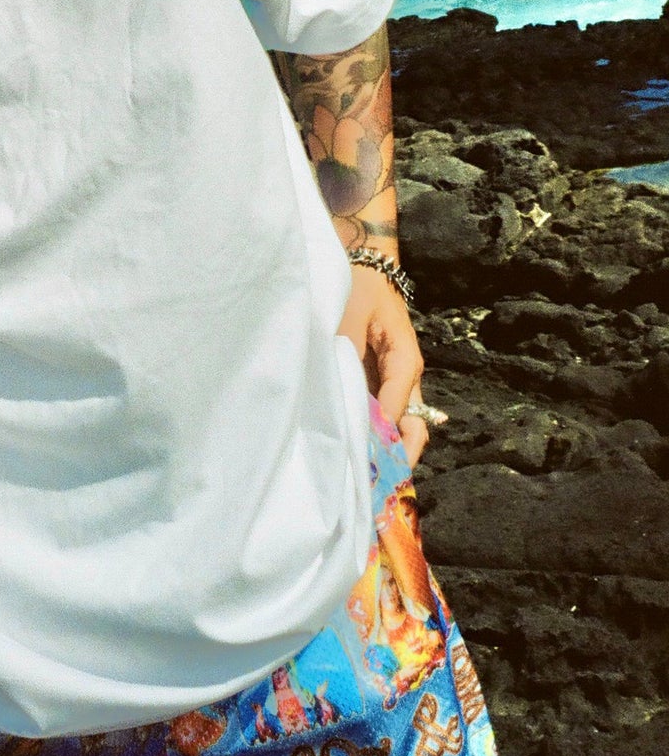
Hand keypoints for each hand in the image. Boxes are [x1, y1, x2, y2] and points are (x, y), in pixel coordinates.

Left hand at [338, 264, 429, 466]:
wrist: (363, 270)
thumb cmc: (356, 288)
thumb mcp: (349, 315)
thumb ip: (346, 352)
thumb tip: (342, 390)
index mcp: (406, 360)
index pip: (399, 405)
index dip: (383, 431)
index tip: (366, 456)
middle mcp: (407, 377)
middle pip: (413, 426)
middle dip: (399, 456)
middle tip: (378, 485)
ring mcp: (395, 384)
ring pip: (400, 427)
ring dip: (386, 452)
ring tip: (367, 482)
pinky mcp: (380, 385)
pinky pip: (383, 417)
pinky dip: (374, 438)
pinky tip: (356, 458)